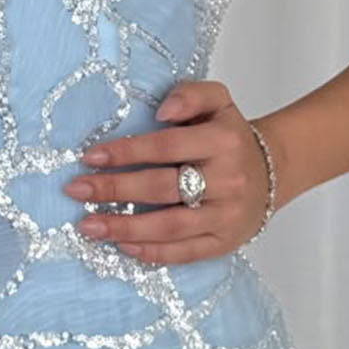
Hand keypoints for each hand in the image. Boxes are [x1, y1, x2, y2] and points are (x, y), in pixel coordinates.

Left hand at [62, 81, 273, 263]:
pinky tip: (122, 247)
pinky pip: (185, 253)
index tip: (90, 157)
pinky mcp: (224, 242)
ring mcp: (226, 215)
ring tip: (88, 225)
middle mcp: (227, 180)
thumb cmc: (230, 137)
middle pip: (163, 188)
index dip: (126, 152)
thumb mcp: (218, 102)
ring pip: (170, 226)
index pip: (167, 147)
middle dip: (114, 190)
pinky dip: (152, 253)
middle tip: (75, 189)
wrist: (273, 172)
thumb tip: (161, 111)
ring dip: (125, 228)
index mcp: (224, 141)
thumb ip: (191, 95)